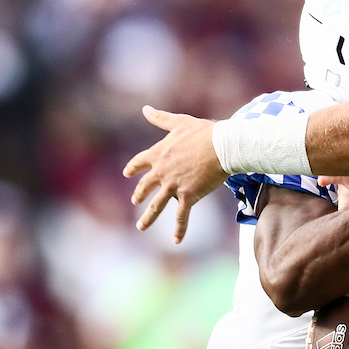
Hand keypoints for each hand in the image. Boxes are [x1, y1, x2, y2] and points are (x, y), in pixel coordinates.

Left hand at [123, 107, 225, 241]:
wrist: (222, 146)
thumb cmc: (203, 132)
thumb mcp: (179, 122)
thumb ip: (160, 118)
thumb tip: (145, 108)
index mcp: (159, 153)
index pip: (139, 162)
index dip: (133, 168)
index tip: (127, 173)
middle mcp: (162, 172)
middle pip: (145, 186)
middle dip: (139, 194)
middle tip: (135, 200)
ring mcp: (173, 186)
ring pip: (156, 206)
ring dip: (148, 218)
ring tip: (141, 227)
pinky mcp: (188, 196)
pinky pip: (181, 216)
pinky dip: (179, 229)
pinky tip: (176, 240)